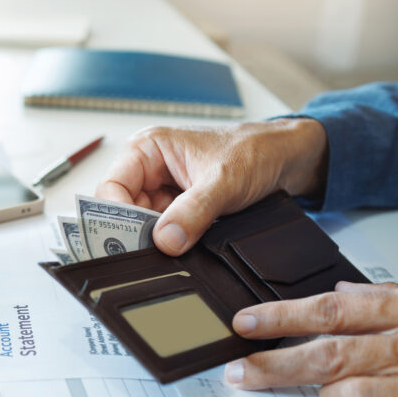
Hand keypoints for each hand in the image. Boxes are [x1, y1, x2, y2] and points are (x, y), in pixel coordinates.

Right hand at [95, 119, 327, 254]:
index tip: (134, 240)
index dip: (116, 215)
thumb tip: (166, 240)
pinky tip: (187, 243)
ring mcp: (164, 191)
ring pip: (143, 225)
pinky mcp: (179, 208)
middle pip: (123, 210)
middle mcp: (150, 169)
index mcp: (148, 148)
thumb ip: (192, 212)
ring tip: (180, 241)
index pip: (110, 187)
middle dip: (139, 231)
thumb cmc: (256, 151)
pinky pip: (164, 231)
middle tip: (157, 248)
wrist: (287, 159)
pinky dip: (173, 241)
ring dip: (159, 238)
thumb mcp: (223, 182)